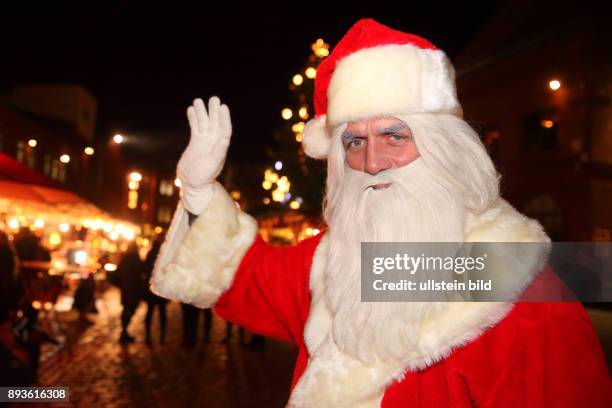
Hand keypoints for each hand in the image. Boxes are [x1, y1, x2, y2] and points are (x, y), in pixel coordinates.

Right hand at [177, 97, 231, 213]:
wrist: (192, 182)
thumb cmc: (204, 176)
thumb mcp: (213, 164)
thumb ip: (219, 151)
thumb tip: (224, 139)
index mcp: (221, 147)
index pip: (224, 129)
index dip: (224, 118)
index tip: (223, 107)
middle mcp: (214, 142)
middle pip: (215, 123)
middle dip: (214, 111)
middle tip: (213, 98)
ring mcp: (205, 141)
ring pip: (204, 123)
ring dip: (202, 112)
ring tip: (198, 100)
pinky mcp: (196, 142)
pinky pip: (195, 127)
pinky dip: (193, 119)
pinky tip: (190, 109)